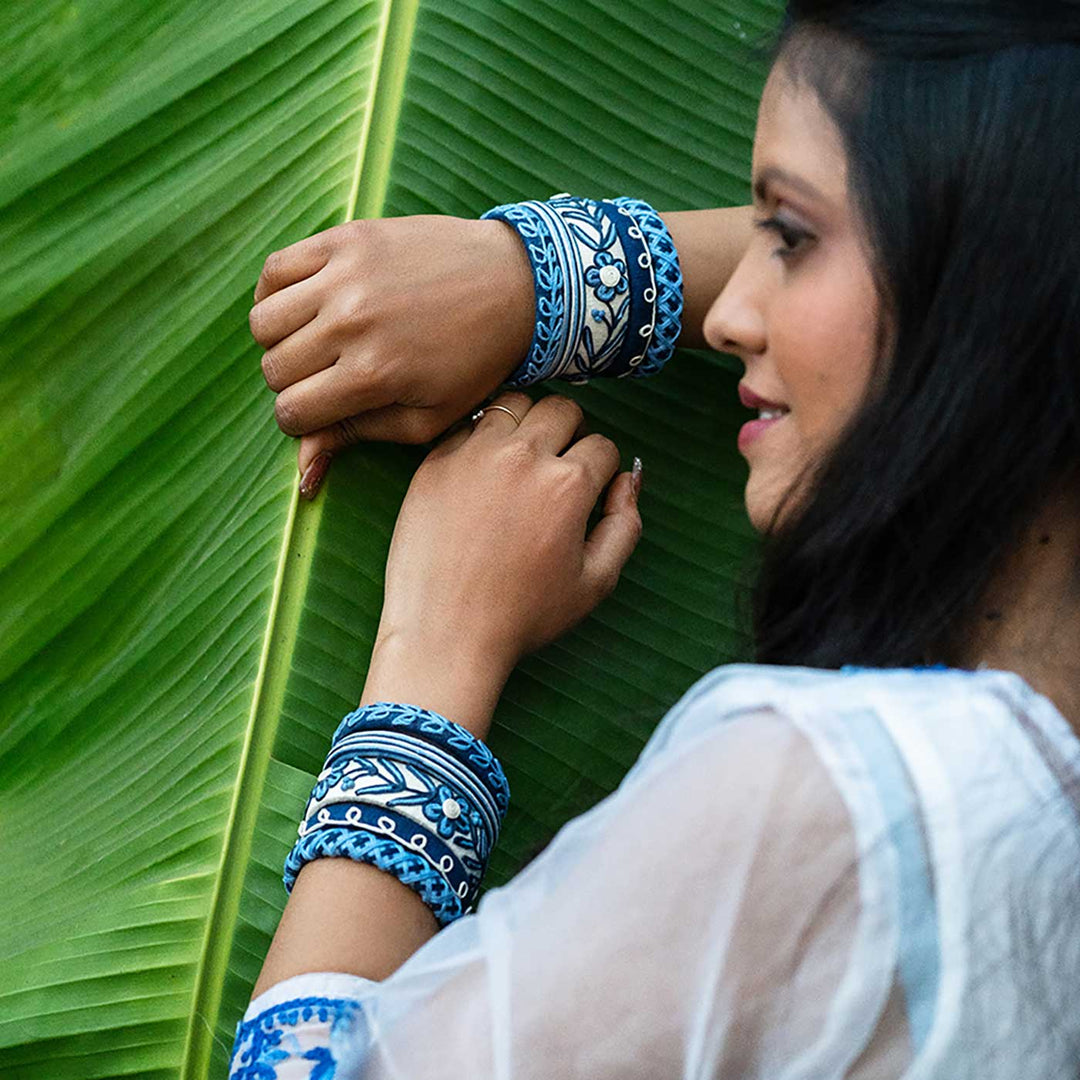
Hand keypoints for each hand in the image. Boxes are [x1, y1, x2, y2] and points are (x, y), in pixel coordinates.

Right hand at [248, 215, 535, 483]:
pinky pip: (275, 268)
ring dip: (279, 341)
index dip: (301, 422)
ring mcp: (345, 276)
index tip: (321, 413)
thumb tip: (302, 473)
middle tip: (324, 379)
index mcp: (373, 374)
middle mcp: (351, 323)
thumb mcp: (428, 416)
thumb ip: (359, 435)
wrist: (517, 284)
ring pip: (263, 321)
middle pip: (274, 368)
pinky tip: (303, 305)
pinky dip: (274, 292)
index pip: (292, 412)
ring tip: (312, 343)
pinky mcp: (346, 238)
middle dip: (292, 384)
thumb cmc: (476, 360)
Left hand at [360, 392, 642, 735]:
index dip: (602, 469)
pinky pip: (468, 426)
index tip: (588, 491)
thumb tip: (629, 477)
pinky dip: (483, 438)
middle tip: (559, 466)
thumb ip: (625, 523)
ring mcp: (474, 454)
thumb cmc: (524, 615)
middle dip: (571, 433)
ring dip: (528, 424)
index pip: (603, 446)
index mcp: (568, 484)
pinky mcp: (435, 463)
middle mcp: (523, 457)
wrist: (445, 634)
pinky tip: (483, 471)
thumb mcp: (596, 581)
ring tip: (522, 458)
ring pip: (514, 404)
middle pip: (562, 409)